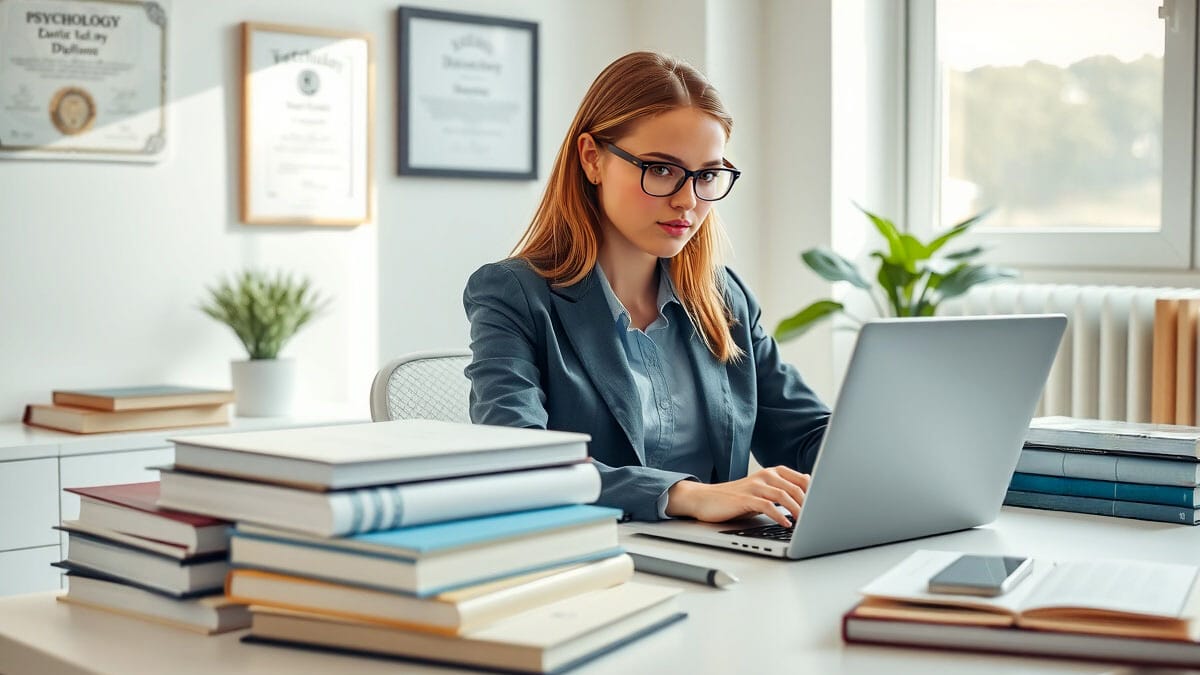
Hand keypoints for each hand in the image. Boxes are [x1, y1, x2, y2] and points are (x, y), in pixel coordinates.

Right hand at [665, 466, 811, 526]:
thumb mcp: (763, 491)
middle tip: (818, 520)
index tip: (825, 509)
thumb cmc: (736, 498)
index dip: (816, 494)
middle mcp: (765, 475)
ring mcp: (755, 485)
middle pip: (796, 487)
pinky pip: (767, 505)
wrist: (706, 499)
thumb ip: (783, 487)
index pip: (803, 479)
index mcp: (773, 472)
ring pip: (784, 495)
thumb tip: (808, 483)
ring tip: (805, 524)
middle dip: (810, 505)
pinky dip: (779, 515)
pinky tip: (786, 524)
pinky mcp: (745, 498)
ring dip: (798, 511)